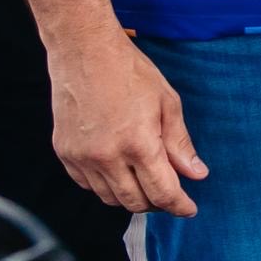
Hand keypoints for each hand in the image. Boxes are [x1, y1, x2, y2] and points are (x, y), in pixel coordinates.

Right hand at [49, 24, 205, 217]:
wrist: (84, 51)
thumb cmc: (128, 71)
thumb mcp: (167, 103)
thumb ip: (180, 144)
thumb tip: (196, 173)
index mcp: (138, 144)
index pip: (162, 192)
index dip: (179, 206)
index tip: (189, 209)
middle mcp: (106, 156)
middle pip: (135, 202)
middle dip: (158, 204)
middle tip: (170, 195)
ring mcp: (82, 157)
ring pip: (109, 197)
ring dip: (131, 197)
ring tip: (146, 184)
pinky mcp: (65, 152)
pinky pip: (87, 185)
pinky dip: (106, 186)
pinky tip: (119, 173)